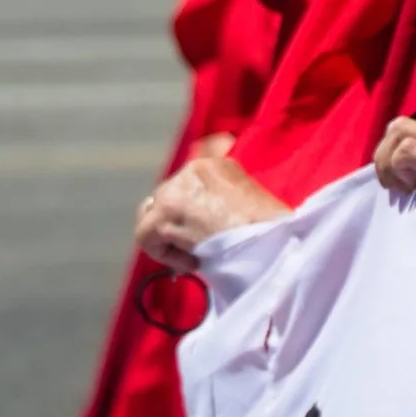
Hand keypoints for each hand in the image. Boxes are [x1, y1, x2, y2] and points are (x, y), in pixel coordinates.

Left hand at [134, 137, 290, 271]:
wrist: (268, 242)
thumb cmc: (269, 230)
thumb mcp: (253, 199)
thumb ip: (225, 195)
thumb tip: (204, 217)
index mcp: (218, 162)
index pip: (197, 155)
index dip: (193, 188)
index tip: (199, 211)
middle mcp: (194, 168)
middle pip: (169, 193)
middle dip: (179, 219)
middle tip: (199, 242)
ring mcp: (177, 189)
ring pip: (153, 213)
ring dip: (168, 235)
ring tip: (193, 253)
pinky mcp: (165, 214)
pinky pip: (146, 234)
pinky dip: (164, 252)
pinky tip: (191, 260)